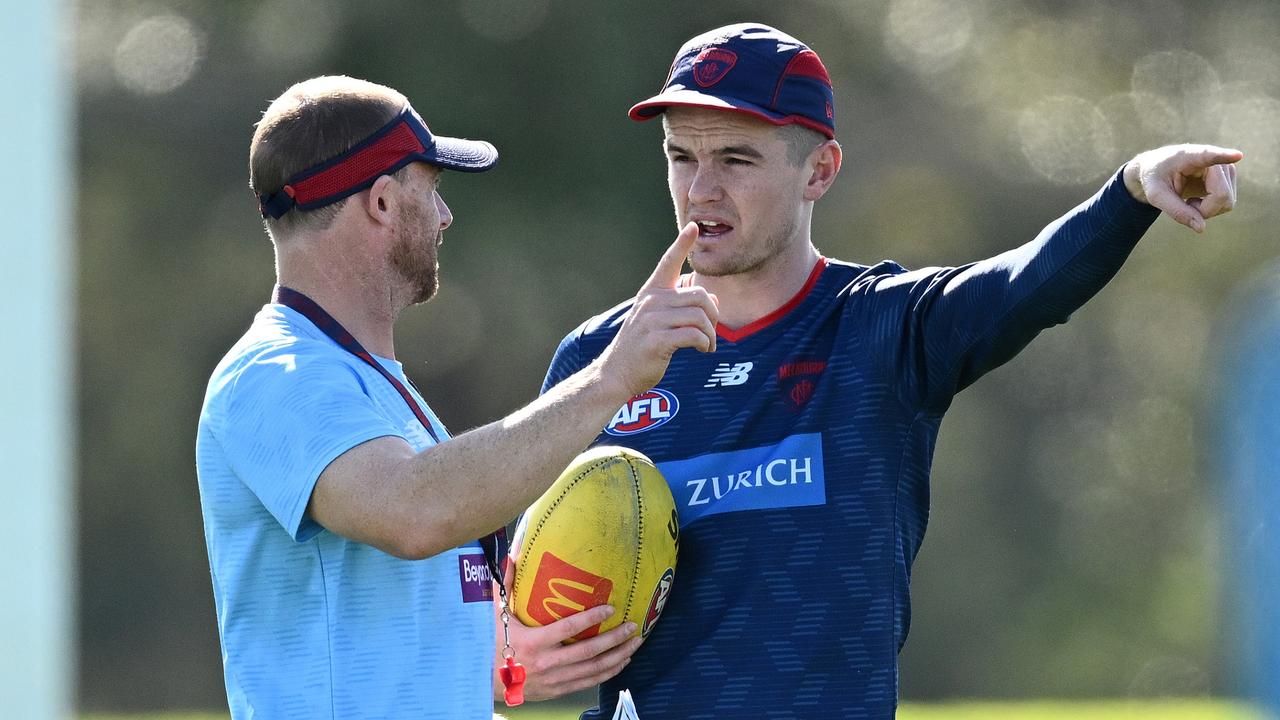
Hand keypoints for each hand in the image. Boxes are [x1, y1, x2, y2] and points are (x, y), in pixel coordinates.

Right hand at [492, 595, 641, 701]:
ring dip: (617, 657)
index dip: (592, 618)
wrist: (481, 681)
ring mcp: (553, 680)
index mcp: (533, 642)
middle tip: (632, 626)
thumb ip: (505, 585)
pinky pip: (587, 683)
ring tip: (634, 644)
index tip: (610, 608)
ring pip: (592, 671)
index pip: (569, 629)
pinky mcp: (556, 691)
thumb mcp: (494, 614)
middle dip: (614, 639)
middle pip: (588, 652)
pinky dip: (607, 674)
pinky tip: (620, 664)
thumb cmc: (488, 645)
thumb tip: (512, 556)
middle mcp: (546, 663)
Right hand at [596, 222, 719, 396]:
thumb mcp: (660, 321)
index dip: (682, 244)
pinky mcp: (657, 340)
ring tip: (708, 345)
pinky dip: (705, 344)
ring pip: (700, 316)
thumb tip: (713, 299)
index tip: (694, 227)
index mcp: (651, 293)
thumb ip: (683, 307)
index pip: (668, 262)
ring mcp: (652, 320)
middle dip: (713, 315)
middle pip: (699, 295)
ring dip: (711, 334)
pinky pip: (694, 335)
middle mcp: (651, 302)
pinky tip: (702, 350)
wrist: (617, 373)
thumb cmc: (642, 347)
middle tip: (711, 332)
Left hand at [1122, 144, 1242, 232]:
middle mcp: (1215, 159)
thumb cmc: (1156, 178)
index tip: (1237, 155)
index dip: (1224, 156)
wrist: (1159, 169)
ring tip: (1188, 200)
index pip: (1210, 156)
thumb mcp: (1156, 196)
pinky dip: (1210, 209)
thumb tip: (1201, 228)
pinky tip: (1198, 199)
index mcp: (1191, 156)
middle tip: (1184, 205)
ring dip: (1206, 210)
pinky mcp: (1230, 178)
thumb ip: (1176, 211)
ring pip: (1227, 202)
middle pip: (1222, 195)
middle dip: (1203, 210)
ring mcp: (1227, 168)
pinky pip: (1227, 204)